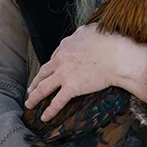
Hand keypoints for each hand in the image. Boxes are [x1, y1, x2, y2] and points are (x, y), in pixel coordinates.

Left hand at [24, 24, 146, 120]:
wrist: (117, 55)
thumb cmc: (110, 41)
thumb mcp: (92, 29)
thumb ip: (83, 31)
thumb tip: (82, 31)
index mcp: (66, 45)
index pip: (55, 57)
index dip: (51, 66)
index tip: (50, 72)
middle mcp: (61, 59)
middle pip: (43, 72)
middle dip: (36, 82)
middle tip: (31, 89)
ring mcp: (64, 74)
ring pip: (43, 87)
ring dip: (35, 97)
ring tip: (29, 104)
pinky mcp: (72, 87)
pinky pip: (57, 101)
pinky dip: (49, 111)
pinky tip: (44, 117)